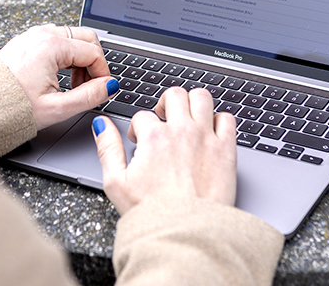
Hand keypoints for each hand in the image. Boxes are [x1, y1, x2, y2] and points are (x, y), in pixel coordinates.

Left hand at [0, 24, 117, 129]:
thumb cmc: (14, 106)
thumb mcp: (56, 108)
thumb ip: (89, 96)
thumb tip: (109, 87)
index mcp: (52, 46)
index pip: (94, 52)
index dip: (103, 73)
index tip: (101, 90)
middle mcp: (43, 34)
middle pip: (87, 38)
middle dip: (94, 62)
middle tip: (88, 86)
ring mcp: (34, 34)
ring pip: (72, 37)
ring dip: (80, 58)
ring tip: (71, 84)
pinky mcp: (27, 39)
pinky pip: (57, 39)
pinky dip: (65, 54)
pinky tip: (59, 76)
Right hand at [92, 87, 236, 214]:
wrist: (187, 234)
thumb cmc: (152, 214)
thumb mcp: (116, 183)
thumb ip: (107, 148)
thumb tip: (101, 124)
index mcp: (154, 137)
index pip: (143, 115)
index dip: (138, 128)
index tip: (140, 142)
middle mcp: (182, 131)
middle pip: (174, 95)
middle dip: (166, 104)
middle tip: (165, 120)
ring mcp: (206, 138)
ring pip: (202, 97)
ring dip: (193, 104)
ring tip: (188, 118)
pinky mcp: (227, 150)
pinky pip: (227, 118)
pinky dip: (219, 121)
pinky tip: (211, 133)